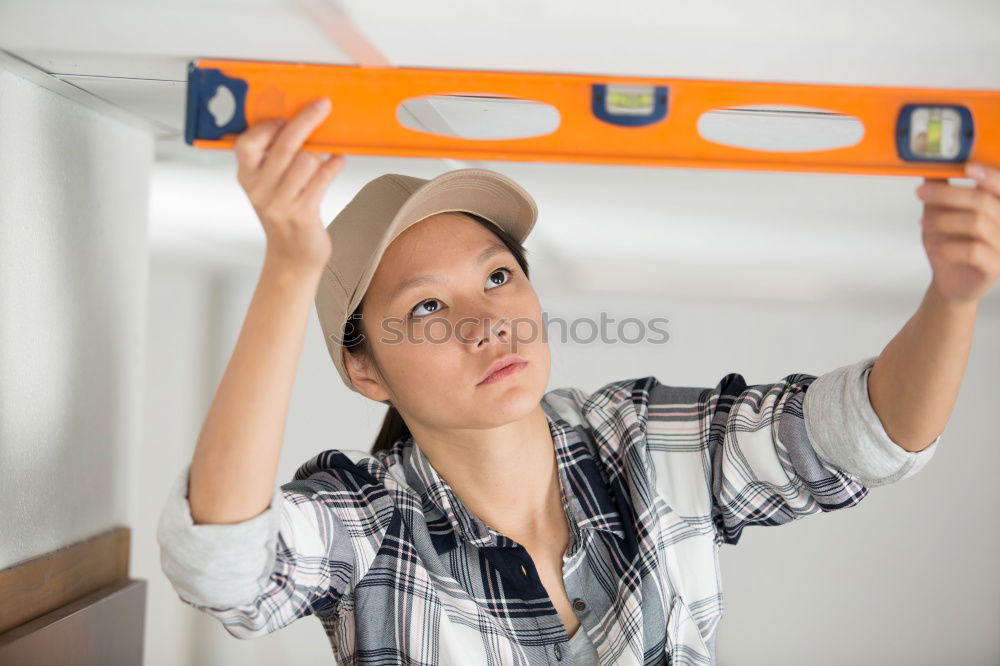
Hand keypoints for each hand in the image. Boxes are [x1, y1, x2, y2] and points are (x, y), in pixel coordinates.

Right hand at [234, 97, 343, 270]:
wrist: (292, 256)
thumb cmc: (284, 215)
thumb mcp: (269, 186)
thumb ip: (274, 158)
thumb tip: (297, 122)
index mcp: (247, 177)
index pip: (247, 142)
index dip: (268, 126)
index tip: (285, 117)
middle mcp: (260, 189)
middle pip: (285, 143)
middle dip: (307, 119)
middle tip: (322, 105)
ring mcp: (280, 203)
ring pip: (307, 159)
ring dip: (320, 157)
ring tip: (321, 163)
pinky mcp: (302, 213)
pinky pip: (323, 178)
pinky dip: (334, 166)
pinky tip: (337, 162)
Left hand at [916, 162, 999, 304]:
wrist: (950, 282)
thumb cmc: (951, 244)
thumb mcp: (941, 213)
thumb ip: (941, 188)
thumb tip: (929, 162)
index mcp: (999, 206)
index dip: (989, 174)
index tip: (967, 167)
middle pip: (983, 201)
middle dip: (948, 194)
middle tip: (921, 193)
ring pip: (977, 223)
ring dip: (944, 221)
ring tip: (924, 225)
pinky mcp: (996, 267)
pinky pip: (974, 251)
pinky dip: (949, 247)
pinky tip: (936, 247)